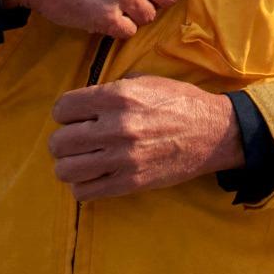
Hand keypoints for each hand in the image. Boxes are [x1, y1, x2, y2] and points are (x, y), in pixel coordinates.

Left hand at [48, 76, 239, 199]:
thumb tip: (83, 102)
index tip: (75, 117)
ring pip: (65, 170)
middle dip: (63, 140)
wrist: (214, 132)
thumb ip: (111, 89)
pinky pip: (84, 192)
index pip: (63, 109)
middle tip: (77, 140)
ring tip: (82, 160)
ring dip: (69, 165)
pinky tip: (94, 177)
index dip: (65, 113)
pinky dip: (82, 186)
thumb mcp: (145, 81)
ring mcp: (122, 158)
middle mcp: (116, 127)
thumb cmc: (180, 103)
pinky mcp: (130, 183)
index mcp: (118, 97)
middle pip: (59, 142)